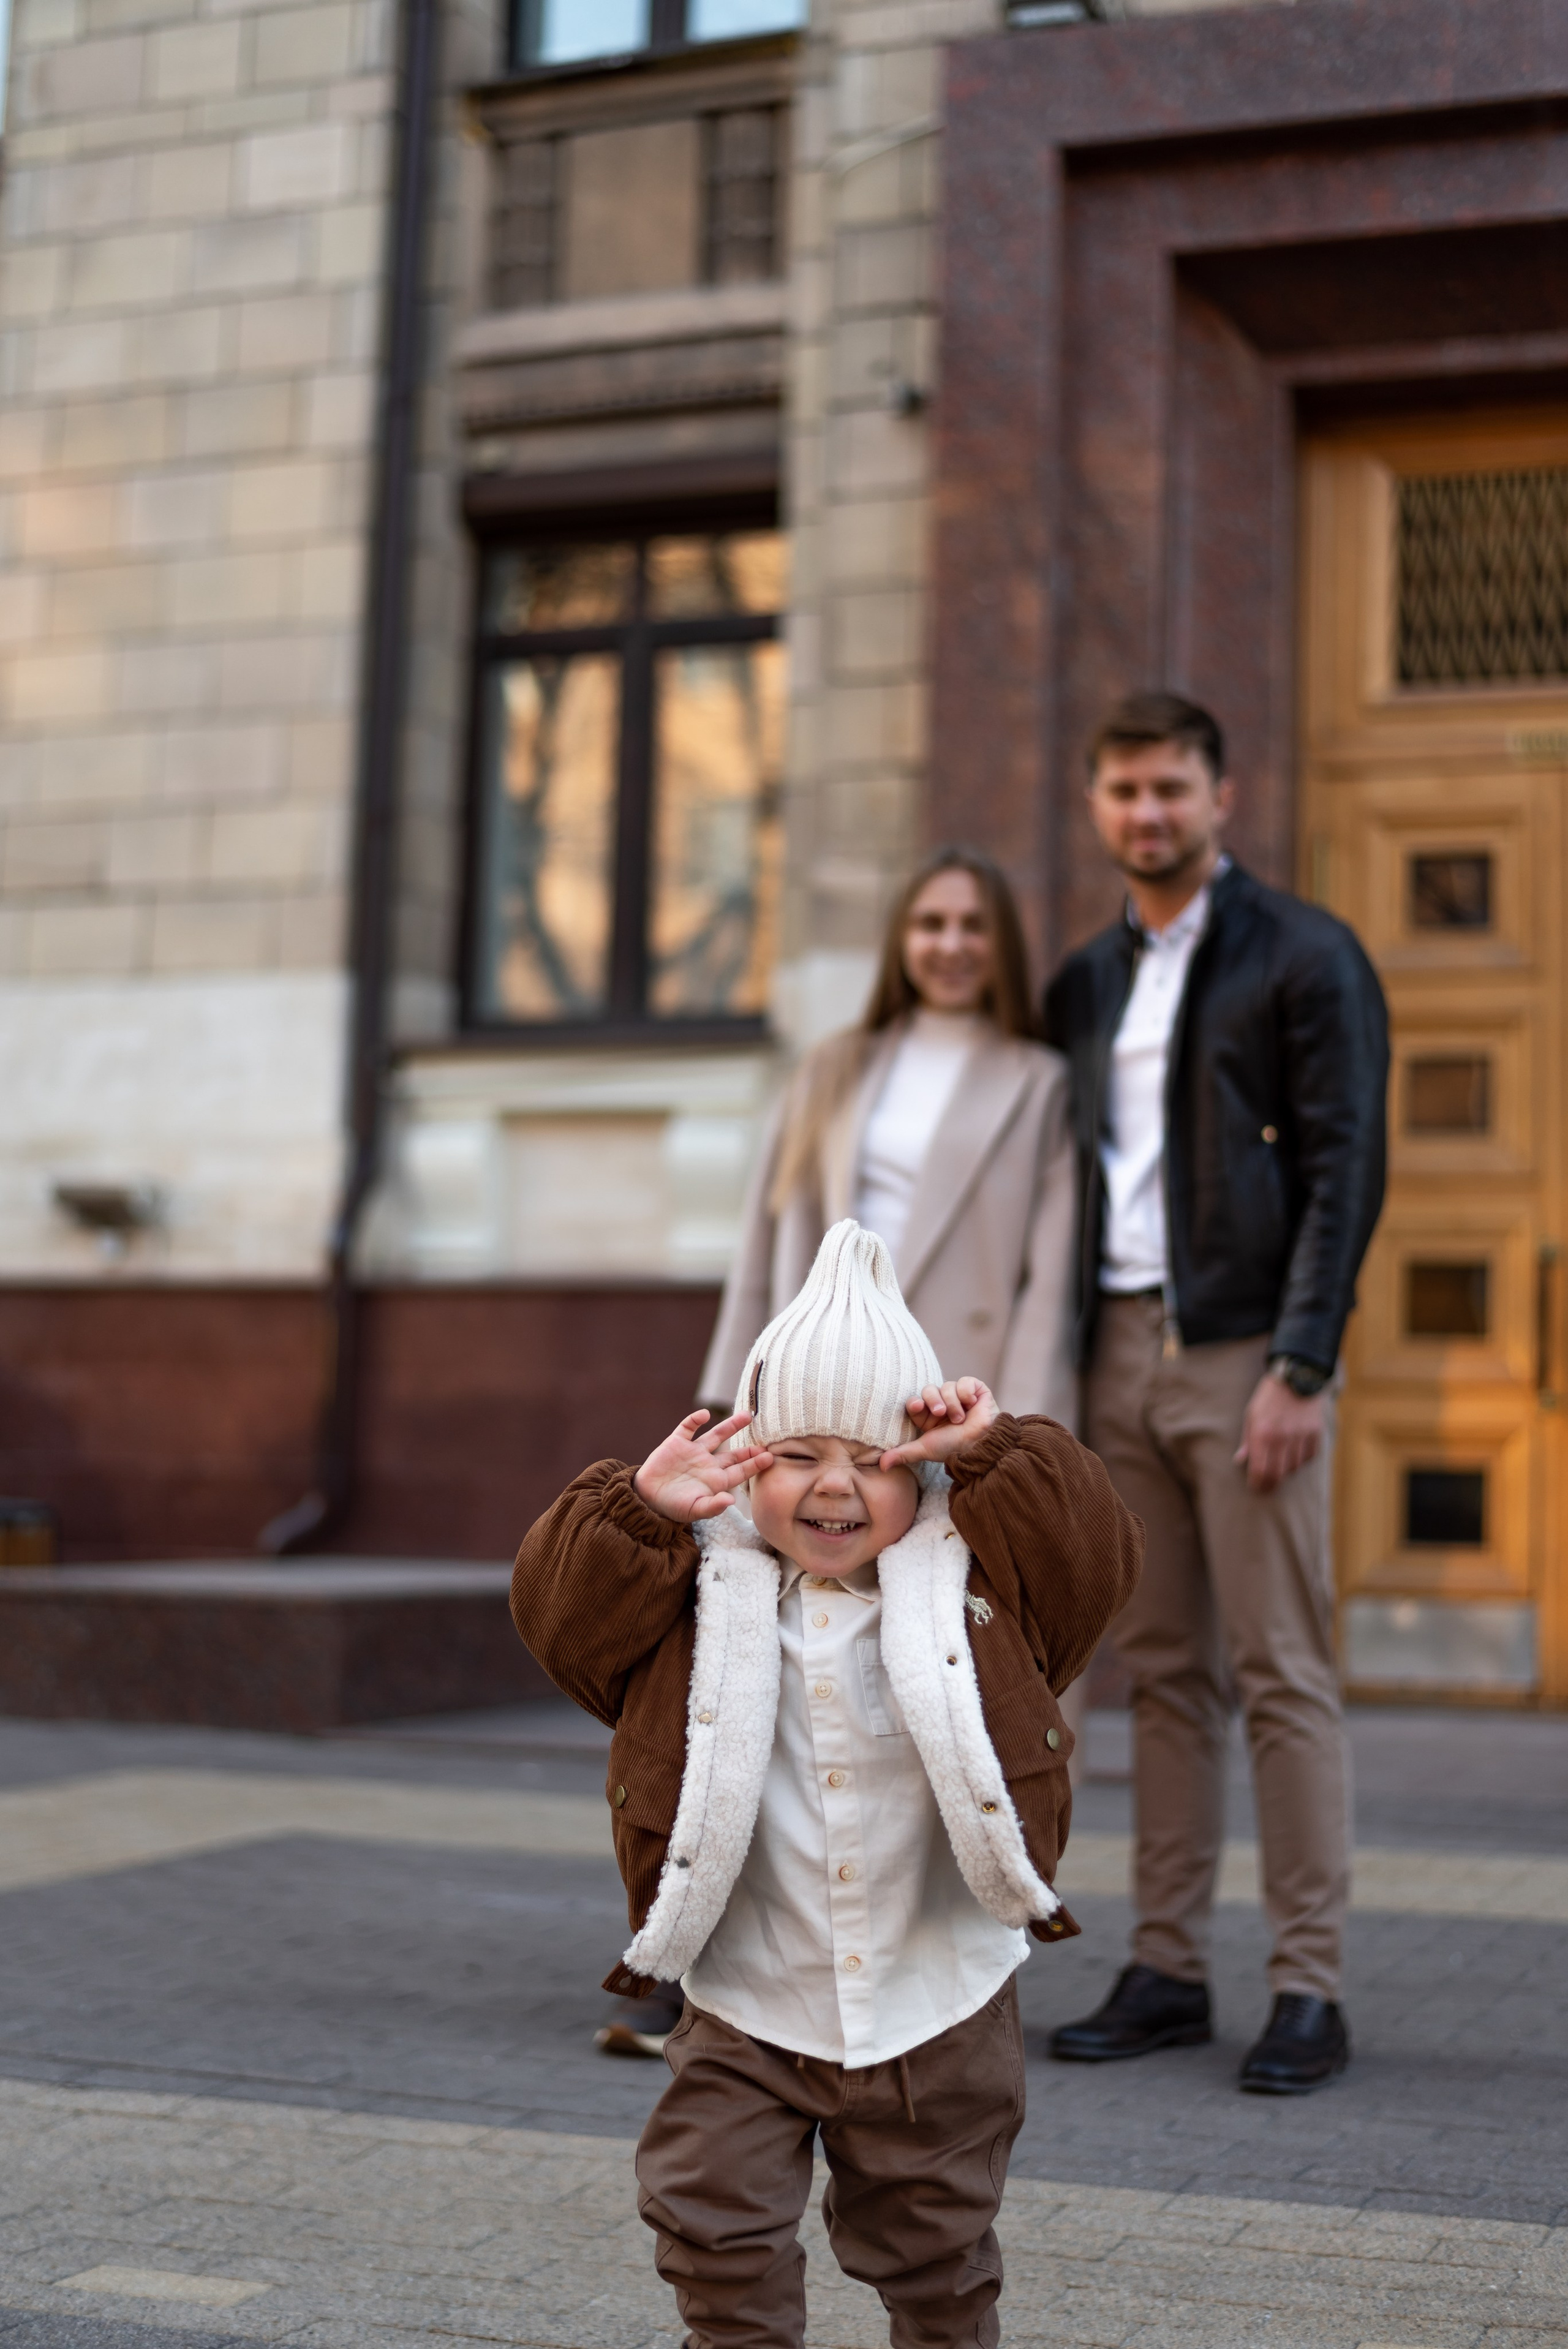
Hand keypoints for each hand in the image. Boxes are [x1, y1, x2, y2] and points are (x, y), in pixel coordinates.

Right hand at [634, 1409, 772, 1522]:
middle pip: (733, 1453)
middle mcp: (708, 1464)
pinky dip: (695, 1420)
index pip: (740, 1471)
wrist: (646, 1498)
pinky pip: (688, 1427)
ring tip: (746, 1415)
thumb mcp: (694, 1511)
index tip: (770, 1457)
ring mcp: (693, 1452)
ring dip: (730, 1426)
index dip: (755, 1464)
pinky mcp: (677, 1443)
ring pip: (716, 1435)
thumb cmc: (673, 1508)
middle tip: (766, 1440)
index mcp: (715, 1481)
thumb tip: (731, 1501)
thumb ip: (713, 1507)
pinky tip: (704, 1415)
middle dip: (748, 1448)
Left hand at [880, 1378, 999, 1472]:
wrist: (979, 1446)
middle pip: (929, 1390)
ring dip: (953, 1403)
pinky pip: (966, 1381)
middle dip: (934, 1400)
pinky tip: (972, 1404)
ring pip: (947, 1386)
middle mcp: (943, 1404)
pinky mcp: (976, 1391)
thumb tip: (881, 1466)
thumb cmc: (954, 1448)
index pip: (916, 1401)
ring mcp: (959, 1397)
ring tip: (960, 1419)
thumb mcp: (925, 1449)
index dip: (915, 1402)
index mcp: (929, 1416)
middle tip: (942, 1414)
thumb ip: (903, 1454)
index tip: (917, 1407)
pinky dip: (967, 1392)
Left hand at [1234, 1374, 1322, 1494]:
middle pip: (1277, 1474)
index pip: (1259, 1470)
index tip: (1255, 1487)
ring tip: (1279, 1467)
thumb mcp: (1251, 1415)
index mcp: (1262, 1433)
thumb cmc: (1269, 1398)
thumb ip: (1247, 1440)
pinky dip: (1300, 1461)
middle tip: (1266, 1487)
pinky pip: (1309, 1457)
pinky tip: (1294, 1455)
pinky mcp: (1315, 1433)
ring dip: (1285, 1471)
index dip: (1257, 1483)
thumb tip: (1240, 1461)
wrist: (1296, 1377)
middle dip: (1270, 1484)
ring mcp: (1301, 1436)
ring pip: (1294, 1468)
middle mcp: (1282, 1437)